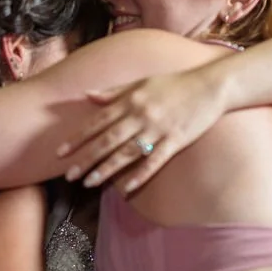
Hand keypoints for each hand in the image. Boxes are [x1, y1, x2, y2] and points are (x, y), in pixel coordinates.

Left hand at [57, 67, 225, 194]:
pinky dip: (139, 175)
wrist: (211, 85)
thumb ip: (113, 91)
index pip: (97, 122)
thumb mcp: (141, 82)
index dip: (77, 138)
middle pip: (107, 140)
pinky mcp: (176, 141)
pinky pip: (154, 161)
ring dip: (105, 169)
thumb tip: (87, 94)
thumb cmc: (174, 83)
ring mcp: (158, 129)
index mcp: (130, 100)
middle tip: (68, 175)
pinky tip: (125, 188)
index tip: (60, 152)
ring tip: (88, 183)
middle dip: (86, 159)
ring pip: (126, 153)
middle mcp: (140, 115)